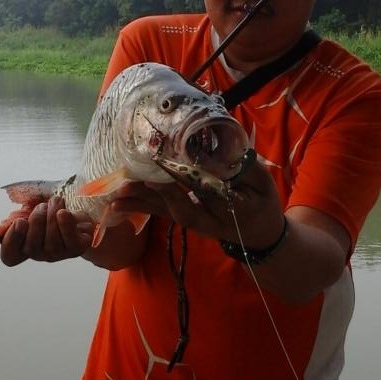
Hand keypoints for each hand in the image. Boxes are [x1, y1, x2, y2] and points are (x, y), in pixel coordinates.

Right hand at [0, 197, 93, 266]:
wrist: (78, 213)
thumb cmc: (51, 212)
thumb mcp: (30, 209)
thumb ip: (15, 217)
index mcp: (24, 245)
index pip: (9, 257)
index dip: (11, 242)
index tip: (19, 221)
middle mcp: (40, 254)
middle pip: (31, 248)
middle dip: (36, 222)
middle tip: (41, 207)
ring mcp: (58, 254)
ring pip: (51, 241)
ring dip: (52, 216)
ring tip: (55, 202)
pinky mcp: (76, 248)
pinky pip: (69, 238)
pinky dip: (65, 223)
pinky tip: (63, 212)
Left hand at [108, 155, 285, 249]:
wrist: (258, 234)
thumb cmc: (262, 203)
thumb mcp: (264, 184)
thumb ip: (245, 167)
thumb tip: (227, 144)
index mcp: (234, 210)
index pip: (210, 194)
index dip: (190, 179)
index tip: (174, 163)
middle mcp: (210, 221)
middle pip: (181, 209)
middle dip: (159, 194)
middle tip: (138, 177)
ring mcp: (194, 223)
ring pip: (165, 214)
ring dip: (141, 202)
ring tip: (117, 193)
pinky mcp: (183, 219)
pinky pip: (160, 214)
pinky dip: (138, 206)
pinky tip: (117, 202)